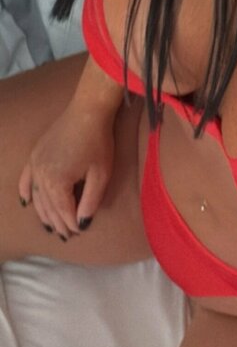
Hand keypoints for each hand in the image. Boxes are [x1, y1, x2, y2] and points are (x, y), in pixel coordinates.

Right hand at [18, 104, 114, 239]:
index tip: (80, 233)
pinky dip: (25, 192)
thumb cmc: (98, 142)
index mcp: (57, 182)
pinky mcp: (35, 155)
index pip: (63, 212)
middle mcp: (41, 176)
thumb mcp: (100, 174)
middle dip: (59, 222)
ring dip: (44, 213)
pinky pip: (25, 179)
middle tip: (68, 235)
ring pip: (36, 197)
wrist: (87, 111)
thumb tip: (82, 223)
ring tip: (52, 226)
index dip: (72, 224)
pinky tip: (26, 203)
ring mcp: (35, 165)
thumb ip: (90, 201)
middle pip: (49, 207)